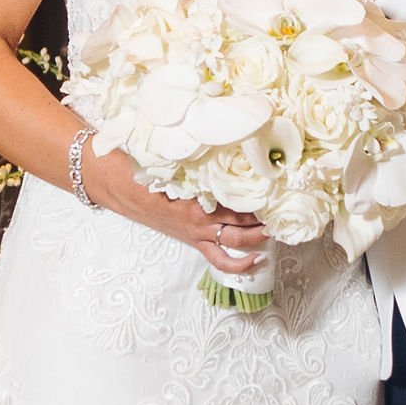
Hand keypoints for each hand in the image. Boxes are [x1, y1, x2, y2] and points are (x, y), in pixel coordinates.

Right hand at [83, 146, 267, 276]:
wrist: (119, 187)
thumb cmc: (146, 168)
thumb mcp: (175, 157)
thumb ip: (200, 156)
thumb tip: (227, 139)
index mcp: (199, 193)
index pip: (238, 196)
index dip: (262, 193)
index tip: (281, 185)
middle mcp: (201, 216)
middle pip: (244, 220)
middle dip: (267, 216)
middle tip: (286, 208)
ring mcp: (198, 232)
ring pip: (237, 241)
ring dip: (258, 236)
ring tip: (277, 229)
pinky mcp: (194, 241)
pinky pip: (219, 259)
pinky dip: (238, 264)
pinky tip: (255, 261)